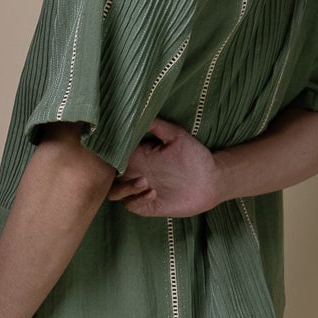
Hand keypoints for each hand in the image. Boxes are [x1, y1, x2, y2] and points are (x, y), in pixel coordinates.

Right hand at [105, 116, 223, 217]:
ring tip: (144, 181)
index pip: (111, 156)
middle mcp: (134, 172)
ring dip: (124, 189)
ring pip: (114, 193)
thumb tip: (141, 112)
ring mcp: (139, 190)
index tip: (111, 151)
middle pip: (105, 177)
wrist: (211, 181)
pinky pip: (130, 205)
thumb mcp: (177, 136)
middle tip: (123, 170)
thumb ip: (158, 126)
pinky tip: (153, 192)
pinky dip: (137, 199)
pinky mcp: (147, 205)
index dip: (106, 155)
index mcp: (137, 155)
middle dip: (108, 175)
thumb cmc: (195, 156)